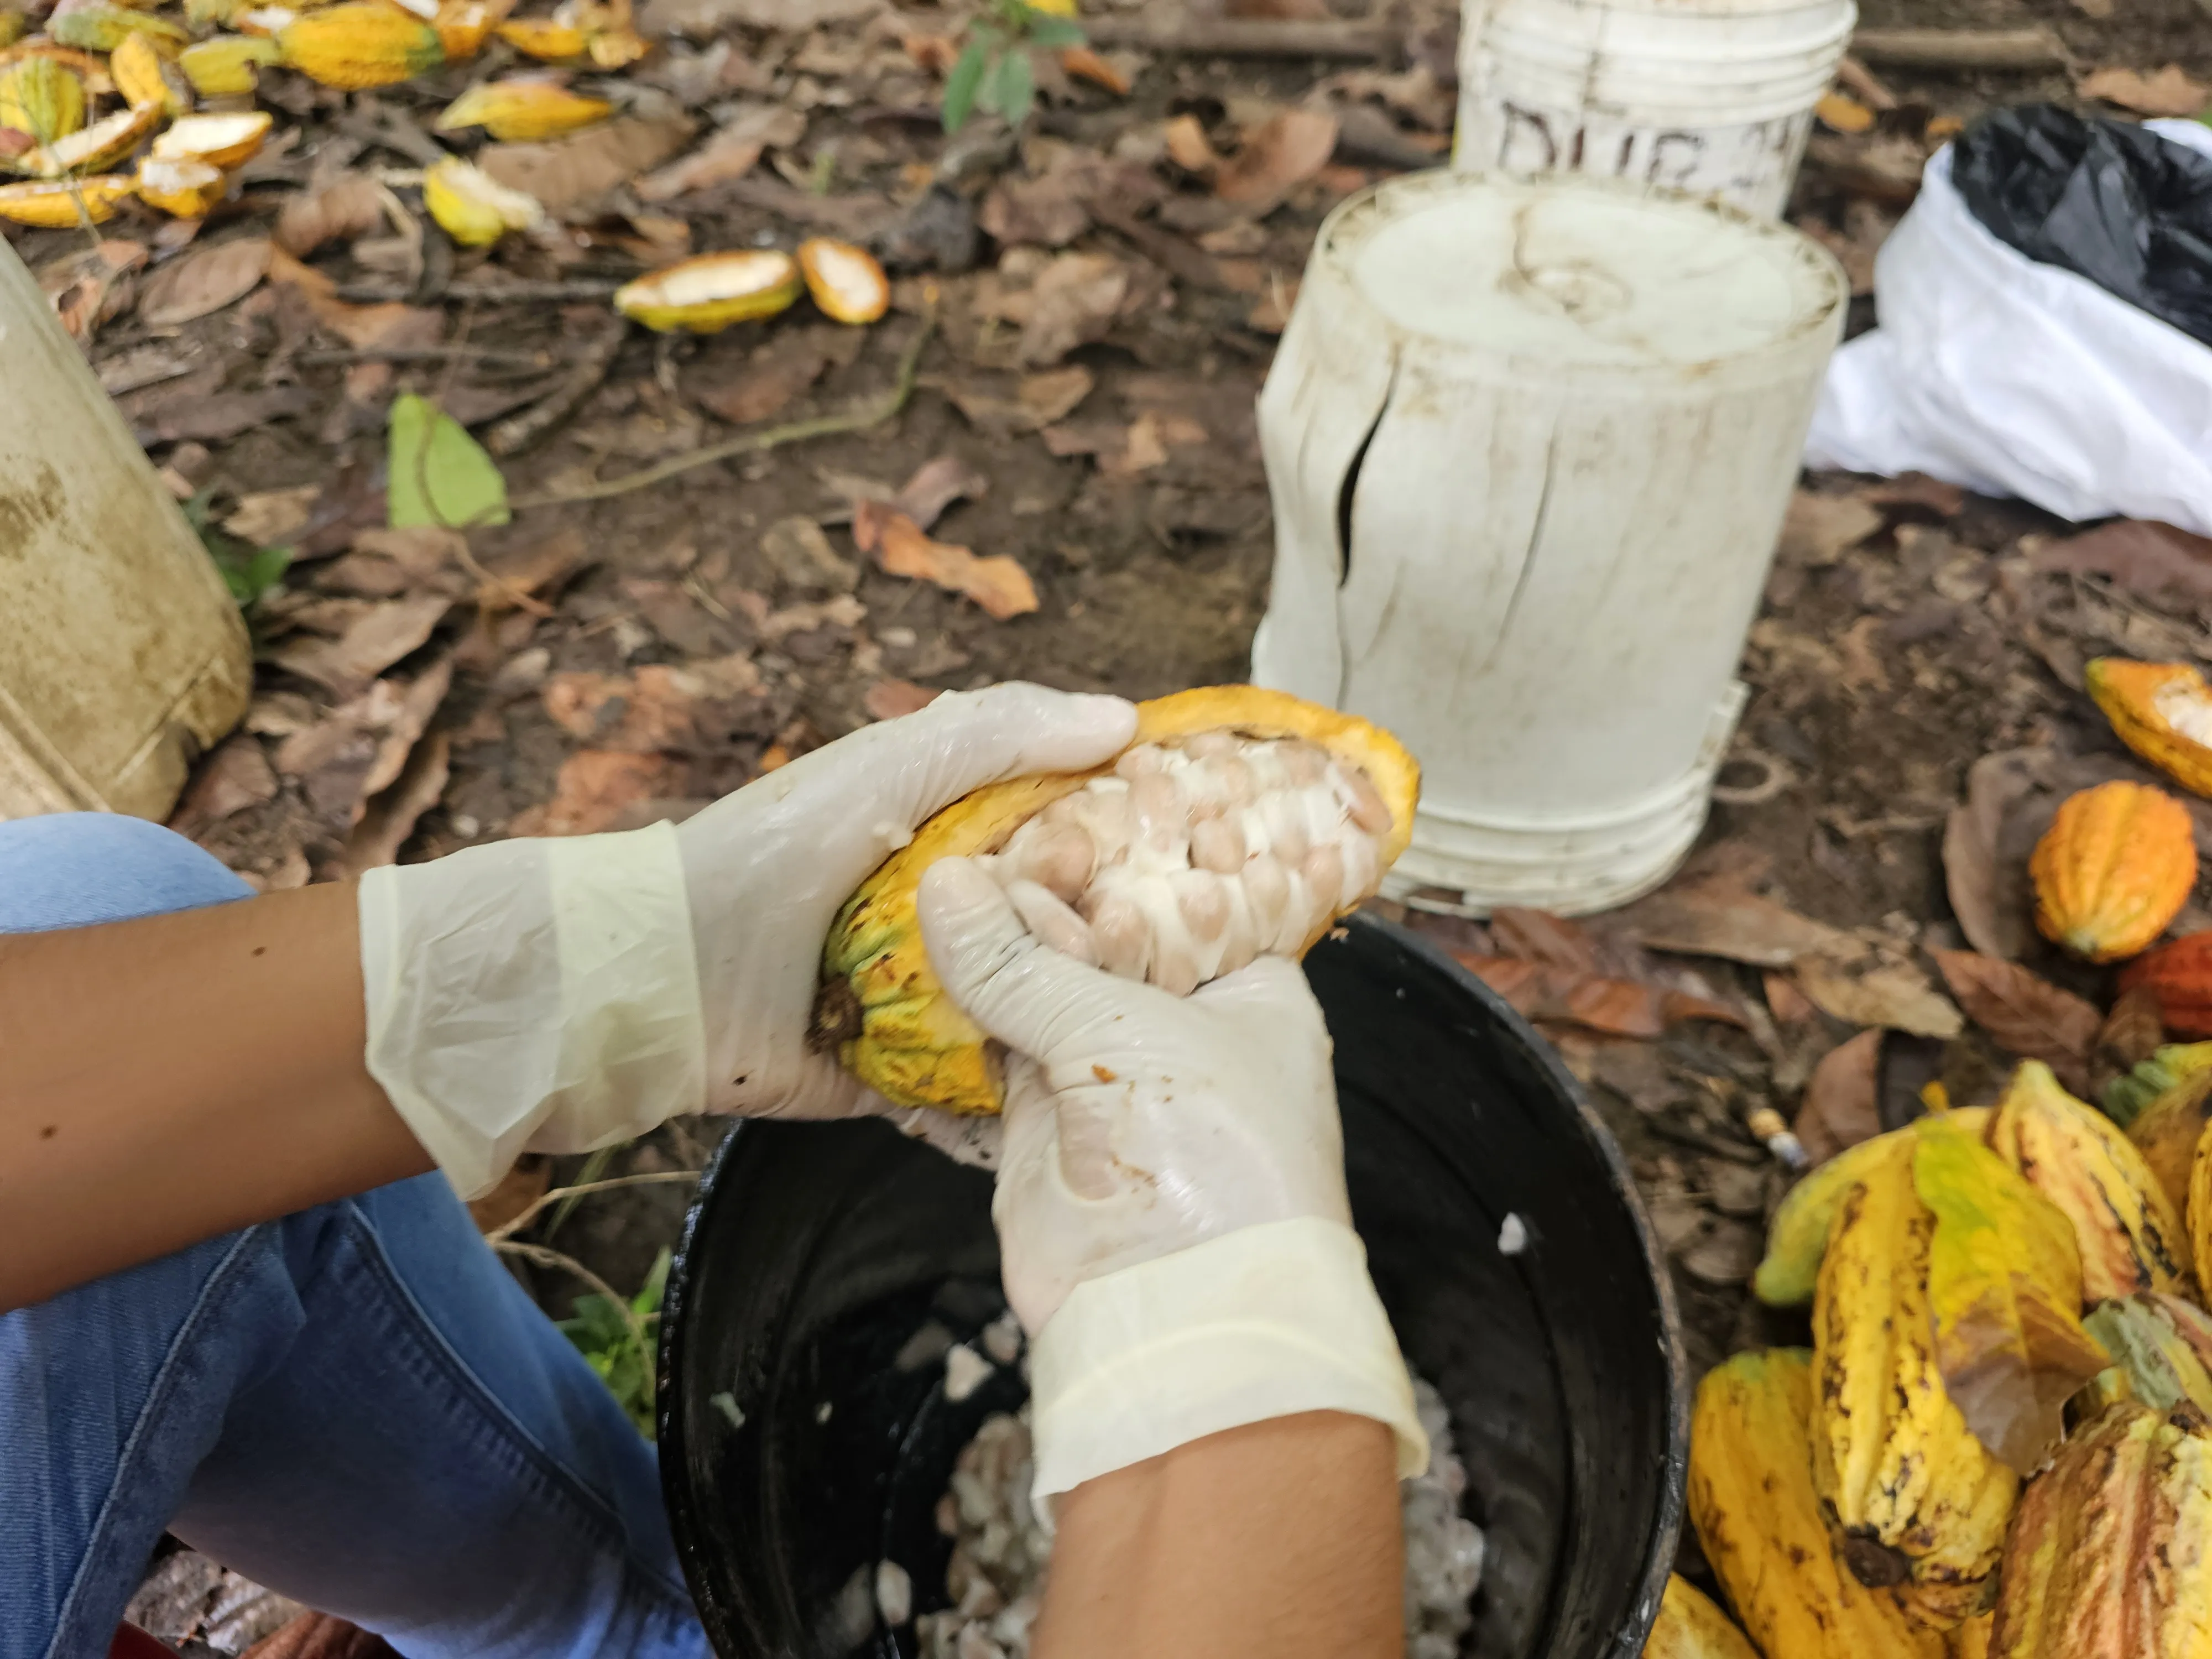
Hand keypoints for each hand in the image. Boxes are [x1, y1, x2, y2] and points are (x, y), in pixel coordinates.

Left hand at [358, 684, 1134, 1194]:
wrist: (657, 981)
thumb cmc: (766, 855)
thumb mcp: (884, 768)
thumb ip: (995, 733)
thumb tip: (1125, 717)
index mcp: (951, 842)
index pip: (1066, 835)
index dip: (1133, 835)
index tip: (1214, 845)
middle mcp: (952, 922)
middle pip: (1064, 929)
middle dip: (1125, 941)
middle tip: (1208, 955)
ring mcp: (932, 1005)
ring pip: (1037, 1010)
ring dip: (1085, 1017)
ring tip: (1166, 1029)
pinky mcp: (905, 1082)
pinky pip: (983, 1091)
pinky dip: (1024, 1091)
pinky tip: (1094, 1092)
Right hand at [916, 855, 1350, 1331]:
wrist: (1177, 1308)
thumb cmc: (1212, 1155)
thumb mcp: (1123, 1030)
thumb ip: (1023, 960)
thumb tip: (945, 886)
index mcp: (1251, 993)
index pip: (1185, 896)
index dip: (1125, 853)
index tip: (1062, 808)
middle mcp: (1186, 1029)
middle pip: (1107, 937)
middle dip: (1053, 894)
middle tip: (994, 839)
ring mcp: (1112, 1076)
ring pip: (1047, 986)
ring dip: (1004, 944)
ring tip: (955, 879)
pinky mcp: (1046, 1119)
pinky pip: (1002, 1040)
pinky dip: (971, 1002)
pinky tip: (936, 948)